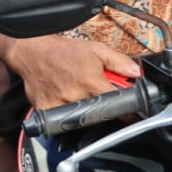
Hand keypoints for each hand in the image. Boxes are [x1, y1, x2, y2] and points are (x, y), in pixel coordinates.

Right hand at [4, 35, 142, 110]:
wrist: (33, 51)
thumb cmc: (65, 51)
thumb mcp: (97, 50)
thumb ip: (119, 63)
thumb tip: (137, 74)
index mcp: (90, 80)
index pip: (115, 101)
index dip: (125, 108)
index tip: (129, 111)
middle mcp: (74, 95)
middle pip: (98, 111)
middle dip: (103, 108)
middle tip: (101, 100)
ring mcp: (58, 105)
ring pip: (80, 118)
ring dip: (85, 112)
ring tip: (82, 99)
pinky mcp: (44, 110)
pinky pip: (60, 121)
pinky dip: (66, 115)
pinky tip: (67, 104)